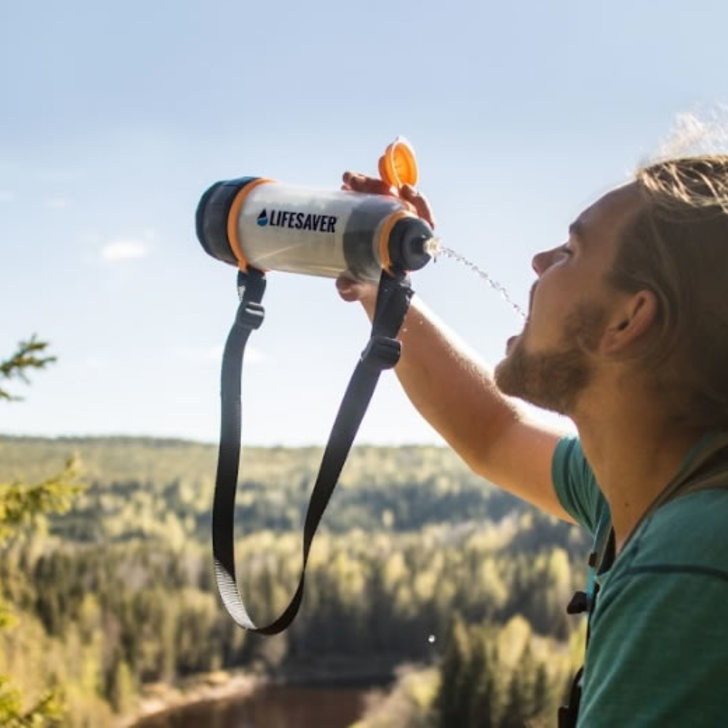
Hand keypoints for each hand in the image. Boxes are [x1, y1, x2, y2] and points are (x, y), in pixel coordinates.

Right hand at [336, 172, 434, 313]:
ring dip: (368, 184)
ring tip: (348, 180)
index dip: (419, 204)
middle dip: (380, 187)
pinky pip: (372, 200)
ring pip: (384, 197)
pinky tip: (347, 187)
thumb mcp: (364, 291)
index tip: (406, 191)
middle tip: (358, 183)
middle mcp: (401, 232)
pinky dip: (361, 190)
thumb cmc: (374, 291)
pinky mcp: (375, 220)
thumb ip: (355, 290)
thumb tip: (344, 285)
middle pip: (398, 202)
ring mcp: (388, 224)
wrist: (368, 290)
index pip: (423, 221)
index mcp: (409, 248)